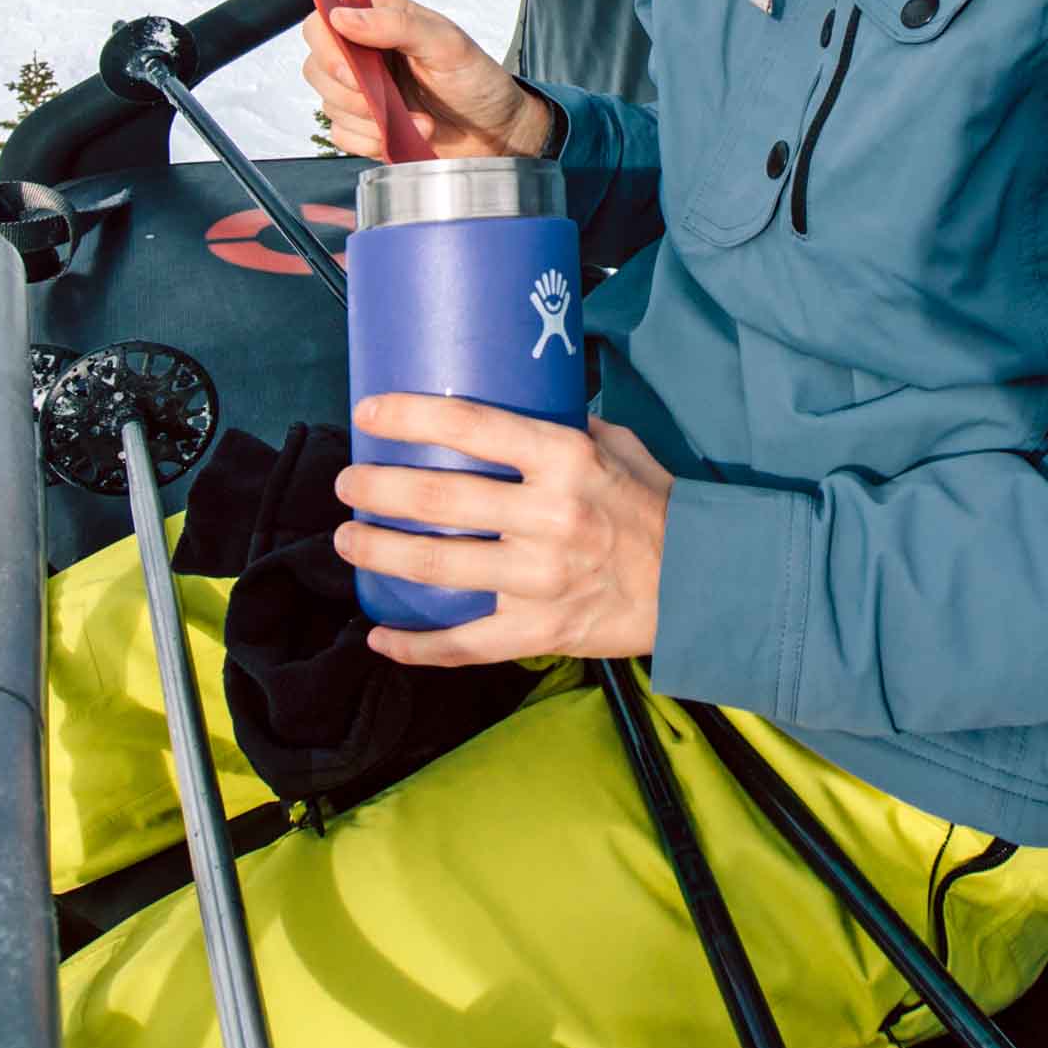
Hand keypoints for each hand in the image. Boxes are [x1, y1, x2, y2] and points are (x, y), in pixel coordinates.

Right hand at [302, 0, 550, 162]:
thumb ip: (396, 25)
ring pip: (328, 105)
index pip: (322, 22)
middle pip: (315, 67)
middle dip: (350, 93)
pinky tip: (406, 133)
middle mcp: (365, 52)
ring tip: (417, 120)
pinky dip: (371, 140)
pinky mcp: (366, 124)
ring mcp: (364, 90)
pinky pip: (342, 135)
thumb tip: (343, 17)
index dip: (327, 48)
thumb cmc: (478, 80)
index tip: (353, 72)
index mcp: (380, 19)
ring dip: (371, 120)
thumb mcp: (446, 44)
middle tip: (389, 101)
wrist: (497, 132)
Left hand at [334, 394, 673, 666]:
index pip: (472, 427)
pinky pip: (464, 644)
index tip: (369, 411)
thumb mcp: (616, 445)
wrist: (700, 584)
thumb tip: (509, 402)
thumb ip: (563, 426)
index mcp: (566, 460)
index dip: (410, 418)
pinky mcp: (539, 631)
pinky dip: (416, 645)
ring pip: (438, 569)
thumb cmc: (653, 504)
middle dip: (377, 489)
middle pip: (438, 500)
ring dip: (379, 553)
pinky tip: (381, 637)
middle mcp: (549, 516)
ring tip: (348, 538)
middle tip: (347, 482)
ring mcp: (541, 580)